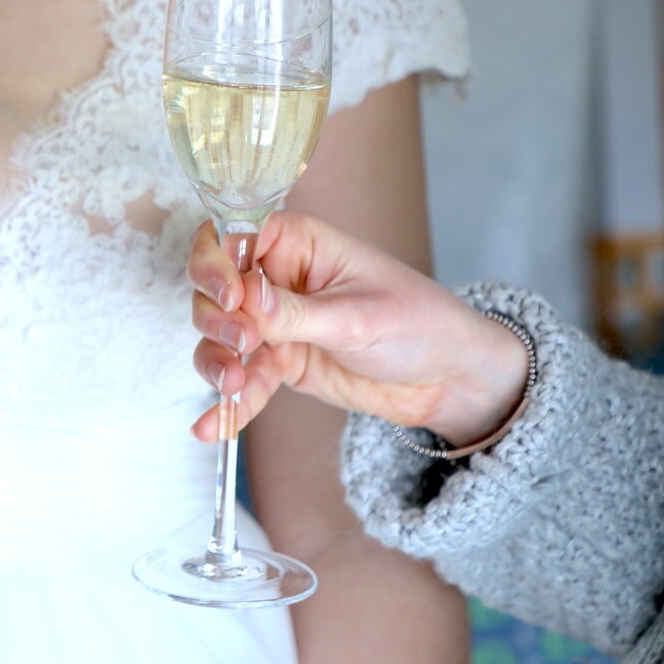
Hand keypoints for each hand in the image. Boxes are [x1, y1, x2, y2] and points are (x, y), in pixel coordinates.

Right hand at [185, 212, 529, 446]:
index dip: (216, 262)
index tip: (230, 297)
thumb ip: (293, 311)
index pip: (232, 236)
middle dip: (215, 317)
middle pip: (214, 287)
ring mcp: (274, 322)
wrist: (449, 380)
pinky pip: (243, 378)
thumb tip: (243, 297)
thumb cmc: (419, 324)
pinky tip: (213, 427)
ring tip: (231, 386)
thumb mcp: (357, 317)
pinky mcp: (280, 361)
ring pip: (219, 335)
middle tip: (242, 343)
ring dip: (216, 360)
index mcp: (298, 244)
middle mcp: (277, 278)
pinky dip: (227, 403)